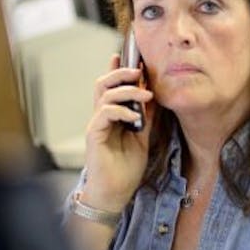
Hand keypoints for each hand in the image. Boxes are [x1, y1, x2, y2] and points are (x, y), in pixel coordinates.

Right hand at [80, 54, 153, 212]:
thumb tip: (154, 97)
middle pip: (103, 84)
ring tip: (145, 94)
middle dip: (121, 73)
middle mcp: (101, 117)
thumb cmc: (125, 169)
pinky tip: (134, 115)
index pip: (111, 87)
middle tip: (139, 70)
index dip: (118, 69)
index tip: (131, 56)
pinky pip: (104, 113)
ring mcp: (97, 125)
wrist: (115, 193)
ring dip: (126, 90)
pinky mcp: (94, 135)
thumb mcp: (142, 137)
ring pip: (104, 95)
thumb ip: (146, 118)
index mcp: (112, 116)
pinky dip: (120, 110)